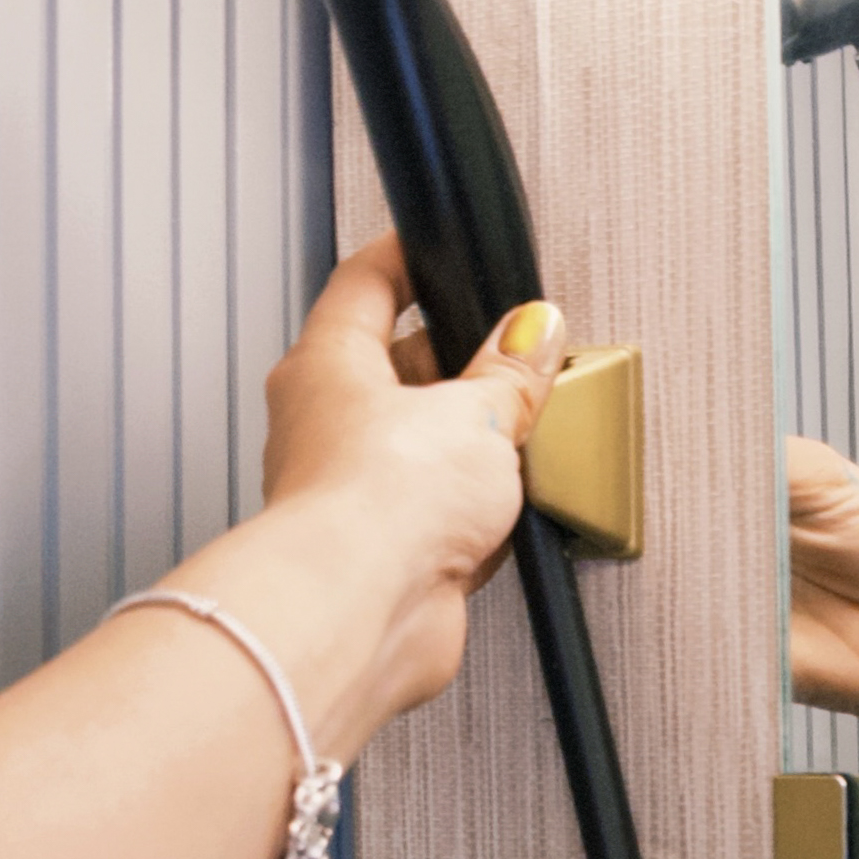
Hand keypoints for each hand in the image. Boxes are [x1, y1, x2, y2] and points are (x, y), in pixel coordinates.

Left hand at [222, 235, 564, 750]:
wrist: (362, 612)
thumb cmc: (380, 502)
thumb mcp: (476, 411)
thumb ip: (511, 372)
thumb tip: (534, 332)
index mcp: (327, 363)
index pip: (365, 283)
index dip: (408, 258)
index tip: (439, 247)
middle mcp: (324, 424)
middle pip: (398, 368)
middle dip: (461, 365)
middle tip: (516, 360)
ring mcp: (349, 491)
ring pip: (418, 447)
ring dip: (470, 447)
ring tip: (520, 443)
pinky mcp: (380, 552)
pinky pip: (432, 514)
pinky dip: (470, 512)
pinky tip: (504, 516)